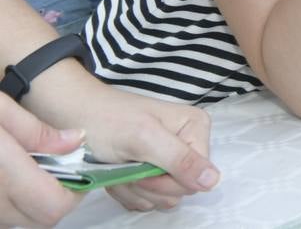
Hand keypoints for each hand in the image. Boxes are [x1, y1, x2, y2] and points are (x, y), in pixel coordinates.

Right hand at [0, 99, 81, 227]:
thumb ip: (34, 130)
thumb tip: (76, 141)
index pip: (53, 207)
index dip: (73, 189)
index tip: (72, 162)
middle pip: (40, 218)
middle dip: (54, 193)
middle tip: (52, 161)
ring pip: (19, 219)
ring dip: (30, 198)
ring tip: (24, 164)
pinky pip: (1, 214)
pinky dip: (8, 199)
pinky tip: (4, 172)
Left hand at [42, 83, 218, 213]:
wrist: (73, 116)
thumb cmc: (106, 121)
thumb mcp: (143, 139)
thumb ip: (179, 160)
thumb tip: (214, 181)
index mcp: (195, 128)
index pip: (198, 175)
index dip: (167, 179)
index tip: (140, 168)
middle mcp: (188, 143)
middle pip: (181, 189)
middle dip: (149, 185)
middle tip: (126, 167)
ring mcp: (169, 159)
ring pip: (163, 197)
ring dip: (135, 189)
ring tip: (118, 167)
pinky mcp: (151, 172)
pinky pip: (148, 198)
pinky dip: (127, 191)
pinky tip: (116, 173)